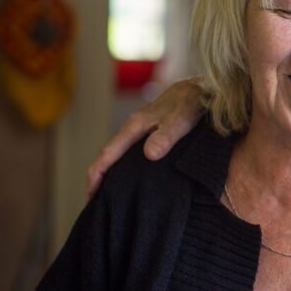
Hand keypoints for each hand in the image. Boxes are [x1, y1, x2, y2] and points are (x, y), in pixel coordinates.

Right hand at [86, 77, 206, 196]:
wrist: (200, 86)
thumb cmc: (190, 102)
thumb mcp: (181, 119)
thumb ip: (167, 135)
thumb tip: (150, 155)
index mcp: (135, 126)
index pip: (108, 153)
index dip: (97, 174)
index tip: (90, 195)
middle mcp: (133, 128)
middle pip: (109, 156)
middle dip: (100, 178)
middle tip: (97, 203)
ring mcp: (141, 129)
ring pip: (120, 154)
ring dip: (113, 172)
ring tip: (112, 195)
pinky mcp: (150, 131)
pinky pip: (131, 151)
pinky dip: (126, 165)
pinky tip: (133, 177)